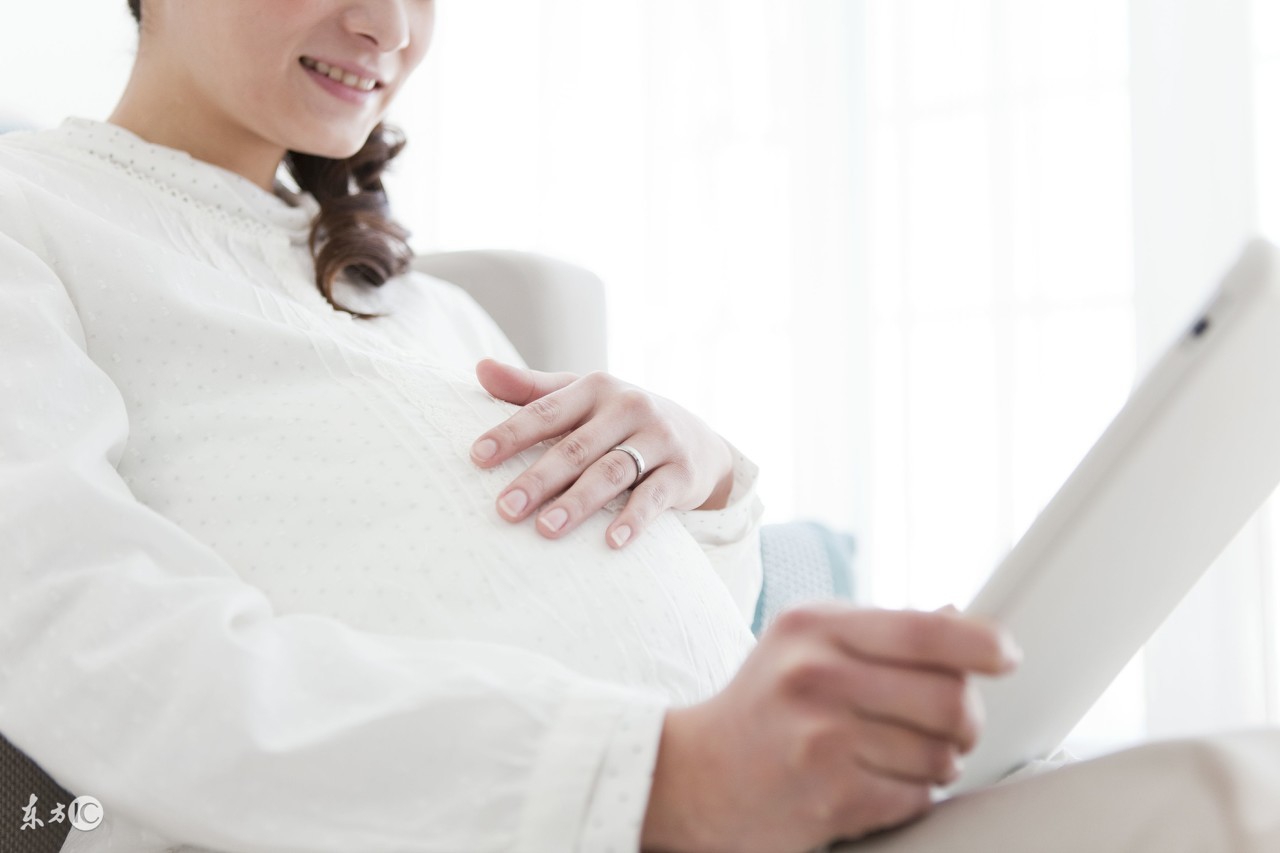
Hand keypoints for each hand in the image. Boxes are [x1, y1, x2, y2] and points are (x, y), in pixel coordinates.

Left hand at [470, 359, 734, 548]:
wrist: (698, 440)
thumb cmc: (621, 419)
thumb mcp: (583, 397)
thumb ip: (532, 389)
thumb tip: (481, 368)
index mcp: (596, 388)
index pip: (547, 410)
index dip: (512, 433)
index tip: (478, 457)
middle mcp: (629, 407)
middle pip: (576, 447)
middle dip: (538, 479)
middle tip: (505, 509)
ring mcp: (658, 438)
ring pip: (611, 472)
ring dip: (578, 503)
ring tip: (546, 530)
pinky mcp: (682, 472)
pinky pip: (655, 498)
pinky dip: (633, 520)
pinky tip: (611, 542)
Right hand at [640, 603, 1021, 852]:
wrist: (693, 776)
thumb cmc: (764, 704)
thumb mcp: (805, 643)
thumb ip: (880, 632)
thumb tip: (964, 623)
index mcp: (816, 625)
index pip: (928, 629)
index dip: (983, 645)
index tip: (1005, 658)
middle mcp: (817, 674)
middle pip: (950, 698)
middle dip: (966, 720)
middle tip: (951, 725)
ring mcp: (822, 738)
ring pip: (940, 755)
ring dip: (936, 763)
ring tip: (896, 756)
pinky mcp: (829, 796)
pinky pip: (915, 797)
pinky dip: (909, 796)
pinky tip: (873, 783)